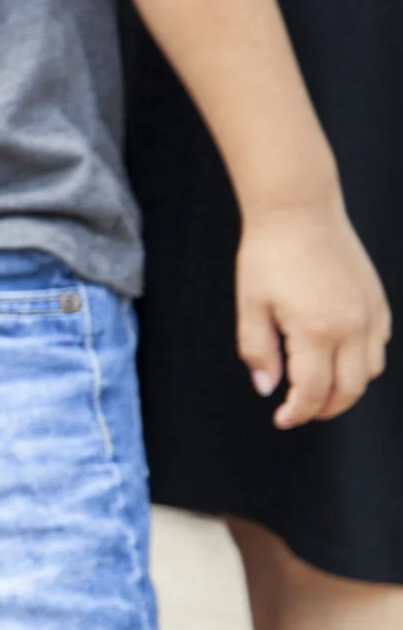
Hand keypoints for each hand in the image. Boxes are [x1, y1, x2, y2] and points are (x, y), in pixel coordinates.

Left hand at [234, 197, 390, 427]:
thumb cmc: (269, 254)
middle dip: (325, 409)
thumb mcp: (250, 305)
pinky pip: (379, 344)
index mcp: (316, 330)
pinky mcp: (378, 300)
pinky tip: (339, 357)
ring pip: (370, 371)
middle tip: (301, 412)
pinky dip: (363, 361)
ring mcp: (370, 313)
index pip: (312, 391)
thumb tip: (266, 387)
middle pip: (350, 390)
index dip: (297, 413)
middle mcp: (351, 326)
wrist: (298, 211)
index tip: (282, 418)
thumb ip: (257, 351)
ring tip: (319, 388)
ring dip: (347, 387)